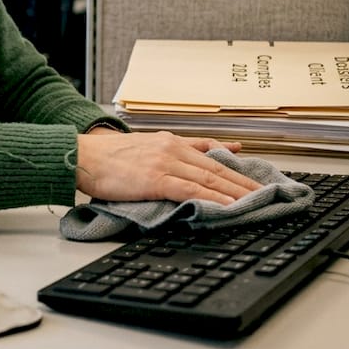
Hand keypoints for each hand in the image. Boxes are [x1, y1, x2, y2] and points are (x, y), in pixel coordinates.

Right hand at [75, 130, 260, 204]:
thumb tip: (187, 164)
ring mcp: (165, 163)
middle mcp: (172, 149)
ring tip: (255, 202)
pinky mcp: (156, 179)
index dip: (235, 167)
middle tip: (266, 193)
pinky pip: (191, 190)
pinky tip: (227, 206)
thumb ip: (168, 152)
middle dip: (243, 183)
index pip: (210, 154)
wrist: (82, 155)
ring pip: (210, 178)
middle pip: (216, 168)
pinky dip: (212, 198)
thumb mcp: (144, 147)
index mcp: (170, 142)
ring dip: (235, 192)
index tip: (253, 175)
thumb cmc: (107, 157)